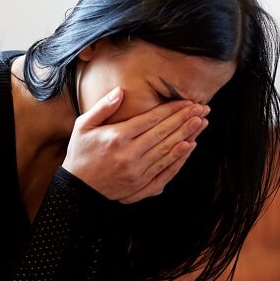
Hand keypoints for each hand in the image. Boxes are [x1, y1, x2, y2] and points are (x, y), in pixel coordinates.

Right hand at [62, 87, 209, 202]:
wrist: (77, 189)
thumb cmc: (80, 154)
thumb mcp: (83, 126)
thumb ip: (102, 108)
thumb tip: (120, 91)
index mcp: (117, 137)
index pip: (151, 119)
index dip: (172, 109)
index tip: (187, 101)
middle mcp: (129, 154)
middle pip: (164, 133)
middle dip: (185, 119)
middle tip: (202, 108)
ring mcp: (137, 171)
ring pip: (168, 150)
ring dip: (187, 135)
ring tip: (202, 123)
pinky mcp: (141, 184)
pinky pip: (165, 169)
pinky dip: (179, 157)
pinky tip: (190, 146)